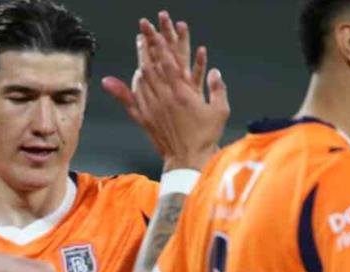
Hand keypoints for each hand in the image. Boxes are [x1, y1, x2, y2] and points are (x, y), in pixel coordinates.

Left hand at [102, 11, 229, 171]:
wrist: (188, 160)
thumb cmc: (205, 137)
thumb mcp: (220, 111)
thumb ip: (218, 89)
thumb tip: (215, 72)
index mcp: (182, 94)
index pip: (168, 63)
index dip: (160, 47)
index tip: (156, 34)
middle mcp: (164, 99)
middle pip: (150, 67)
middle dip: (146, 49)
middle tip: (143, 35)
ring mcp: (152, 109)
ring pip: (141, 81)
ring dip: (138, 63)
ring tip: (138, 50)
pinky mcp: (145, 120)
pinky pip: (133, 100)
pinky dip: (129, 88)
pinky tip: (129, 79)